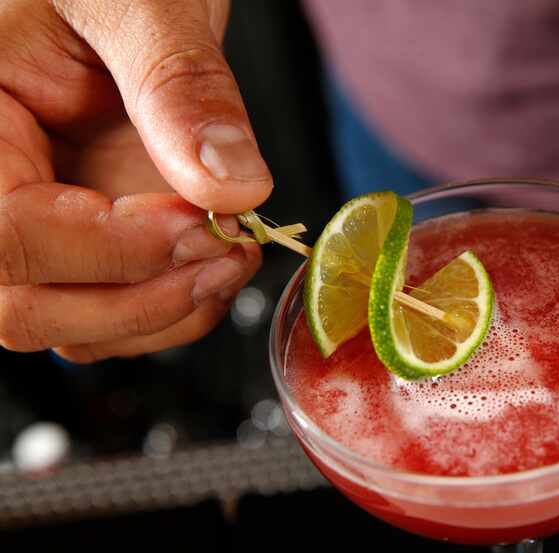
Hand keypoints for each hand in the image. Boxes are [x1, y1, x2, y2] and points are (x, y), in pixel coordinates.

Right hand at [0, 0, 271, 361]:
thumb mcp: (140, 1)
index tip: (206, 225)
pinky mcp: (91, 238)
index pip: (8, 234)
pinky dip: (172, 308)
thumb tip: (231, 188)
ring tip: (234, 255)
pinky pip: (111, 309)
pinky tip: (221, 261)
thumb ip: (178, 86)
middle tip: (227, 253)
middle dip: (138, 301)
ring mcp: (45, 221)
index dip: (113, 250)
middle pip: (25, 308)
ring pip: (71, 325)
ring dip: (163, 314)